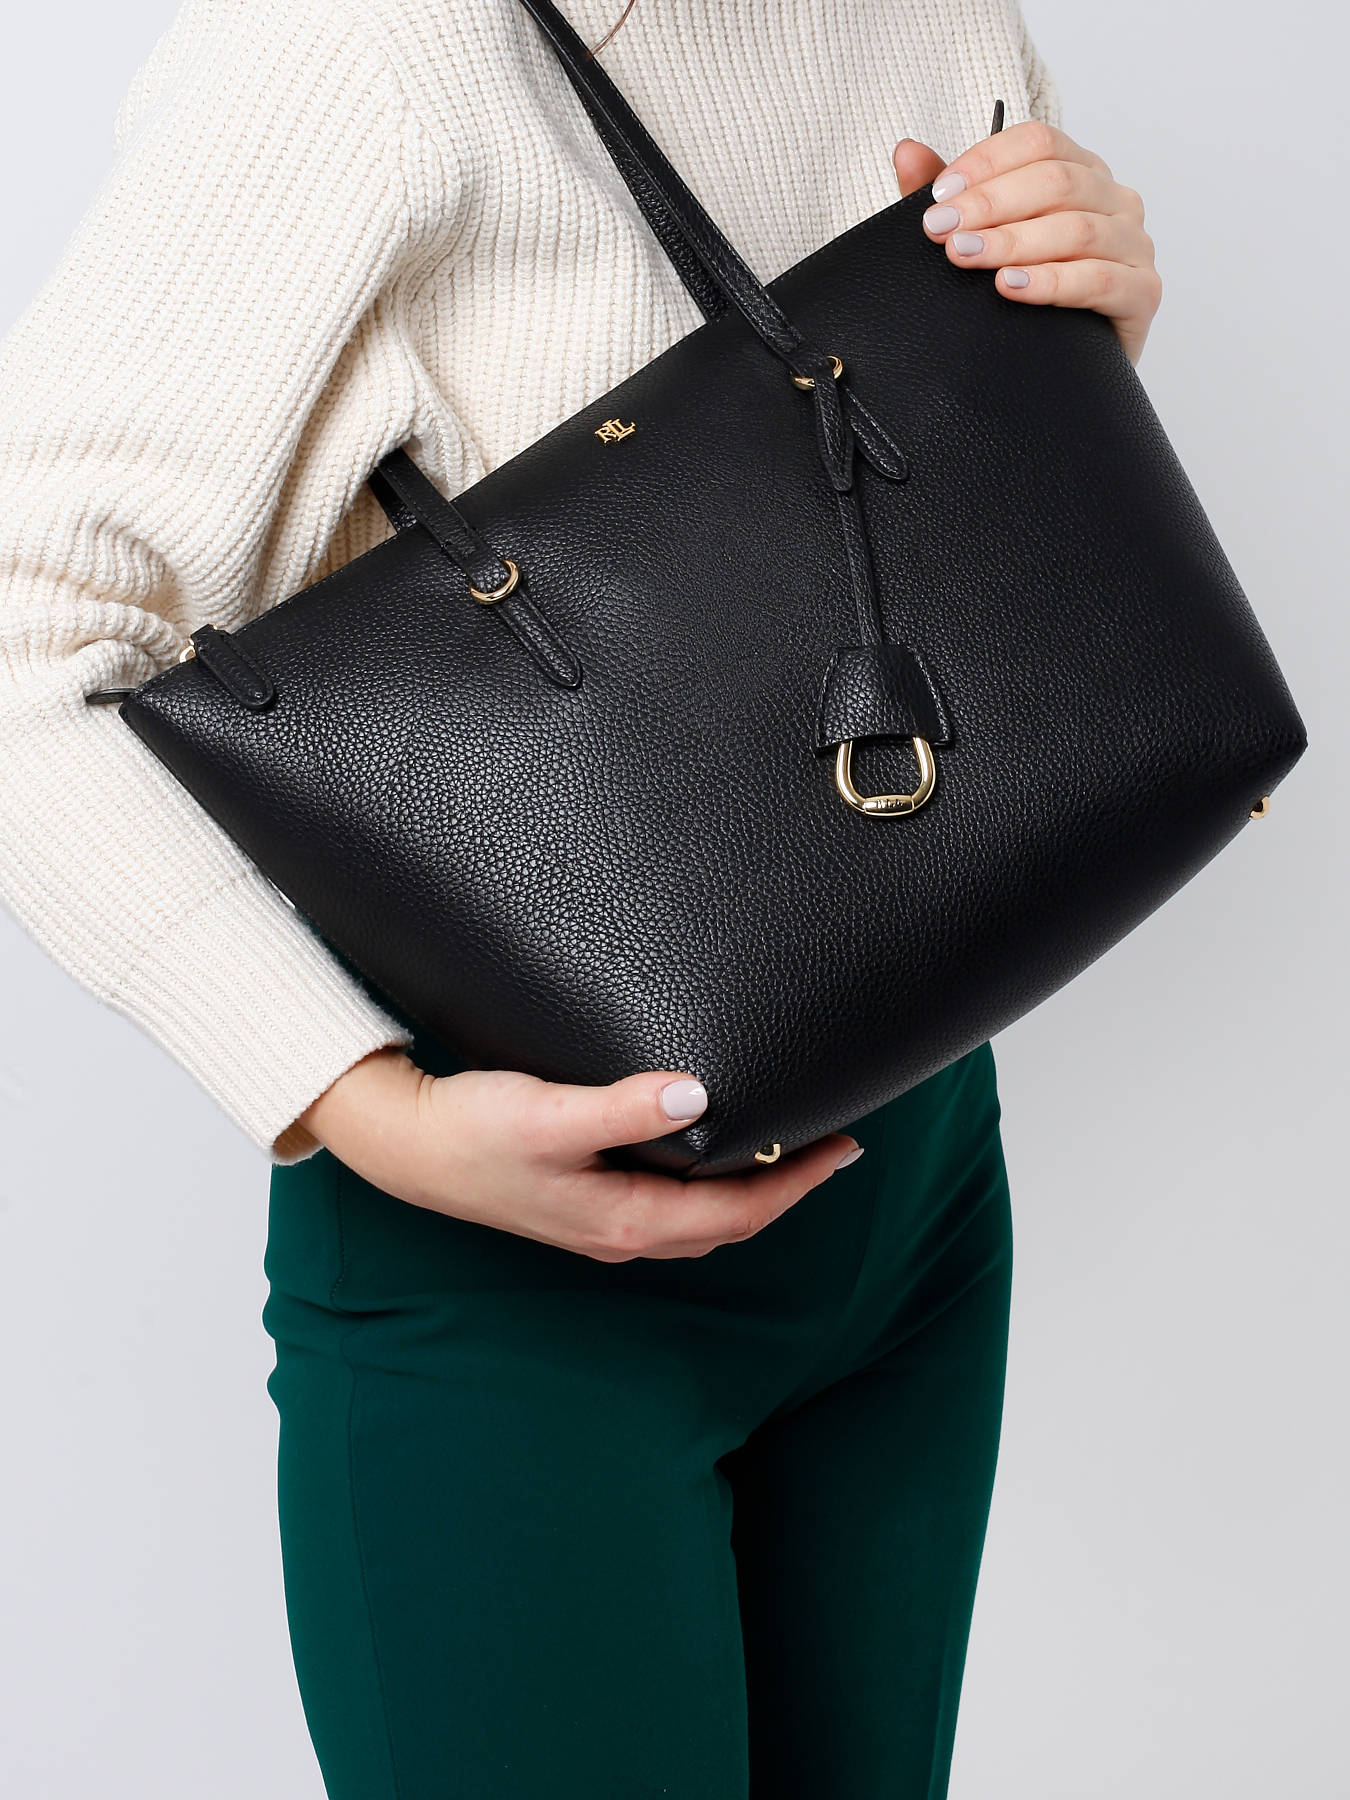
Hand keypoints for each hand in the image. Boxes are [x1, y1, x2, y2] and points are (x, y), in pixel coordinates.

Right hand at [296, 1047, 861, 1260]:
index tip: (844, 1148)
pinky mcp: (586, 1204)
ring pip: (702, 1220)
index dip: (797, 1183)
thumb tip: (702, 1096)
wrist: (407, 1145)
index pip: (738, 1212)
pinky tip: (711, 1152)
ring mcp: (603, 1224)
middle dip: (787, 1189)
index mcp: (626, 1219)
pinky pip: (672, 1207)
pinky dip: (710, 1187)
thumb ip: (625, 1108)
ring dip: (751, 1191)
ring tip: (788, 1147)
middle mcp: (622, 1233)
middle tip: (835, 1146)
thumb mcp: (549, 1114)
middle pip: (729, 1223)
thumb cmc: (473, 1130)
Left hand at [894, 121, 1161, 365]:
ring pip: (1076, 228)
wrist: (1064, 371)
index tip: (938, 196)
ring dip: (1013, 241)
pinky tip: (1009, 287)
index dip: (987, 162)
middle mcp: (1114, 199)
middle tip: (942, 231)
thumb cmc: (1023, 297)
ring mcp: (1133, 244)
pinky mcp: (1142, 293)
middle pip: (1057, 181)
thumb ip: (950, 199)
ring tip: (965, 256)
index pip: (1039, 142)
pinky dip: (1050, 283)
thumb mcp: (981, 240)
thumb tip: (905, 152)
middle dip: (990, 205)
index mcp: (1080, 172)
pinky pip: (1097, 280)